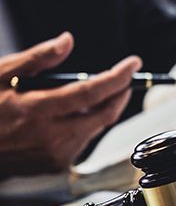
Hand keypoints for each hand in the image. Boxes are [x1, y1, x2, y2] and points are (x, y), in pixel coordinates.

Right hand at [0, 32, 141, 175]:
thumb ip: (38, 58)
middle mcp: (50, 137)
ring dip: (101, 109)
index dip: (117, 77)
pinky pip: (83, 140)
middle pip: (104, 114)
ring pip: (95, 128)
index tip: (133, 64)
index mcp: (36, 110)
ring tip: (89, 94)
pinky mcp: (56, 165)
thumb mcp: (0, 73)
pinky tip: (71, 114)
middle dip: (119, 94)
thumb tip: (67, 40)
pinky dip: (85, 124)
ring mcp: (55, 155)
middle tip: (123, 78)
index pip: (91, 92)